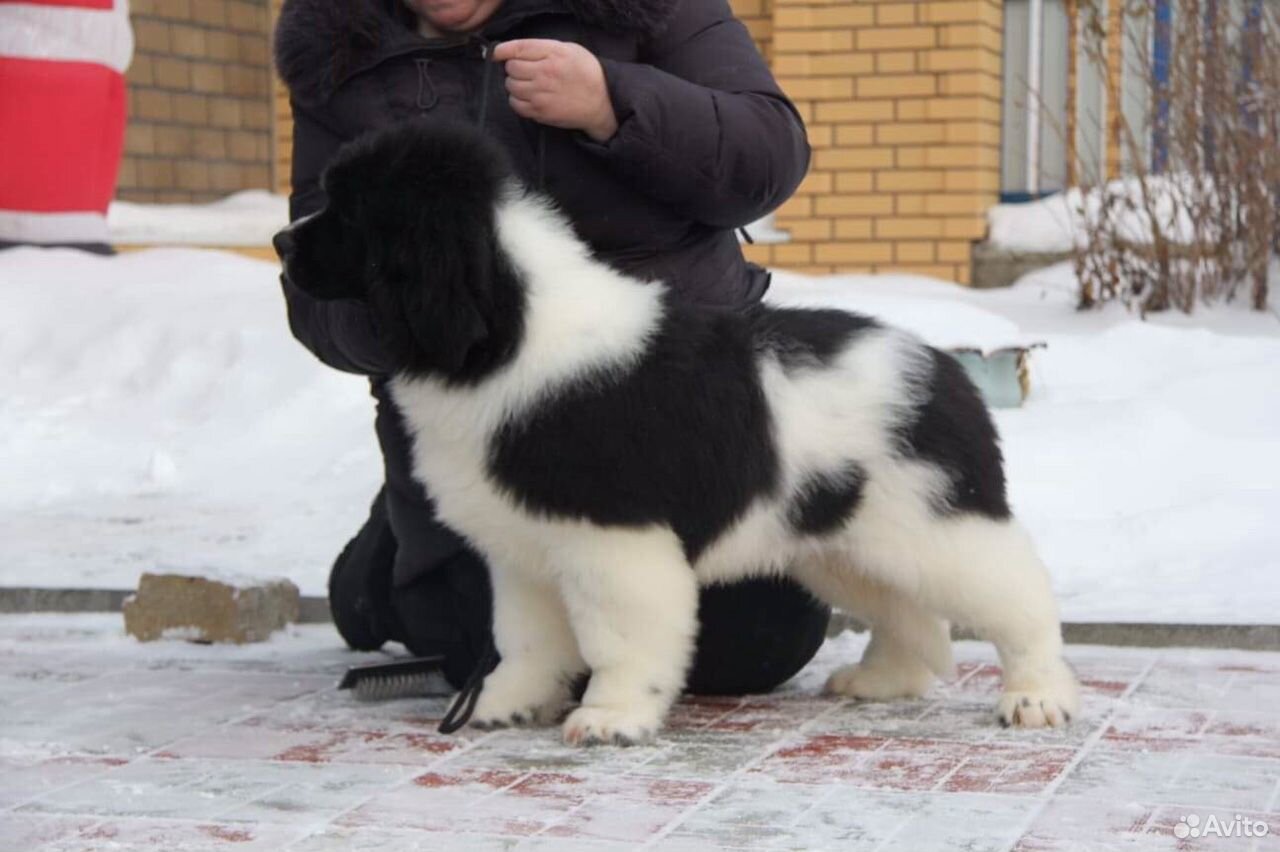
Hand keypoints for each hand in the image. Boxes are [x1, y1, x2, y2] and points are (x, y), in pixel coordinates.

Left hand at [492, 39, 618, 142]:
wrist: (601, 103)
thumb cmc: (587, 73)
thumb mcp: (570, 49)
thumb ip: (544, 48)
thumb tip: (517, 51)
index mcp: (553, 54)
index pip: (519, 48)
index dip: (503, 50)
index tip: (497, 53)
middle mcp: (545, 73)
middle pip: (511, 68)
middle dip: (514, 68)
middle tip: (524, 71)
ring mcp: (541, 94)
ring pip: (510, 86)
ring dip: (514, 84)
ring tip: (527, 85)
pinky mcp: (540, 112)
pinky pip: (515, 104)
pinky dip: (517, 100)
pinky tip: (527, 97)